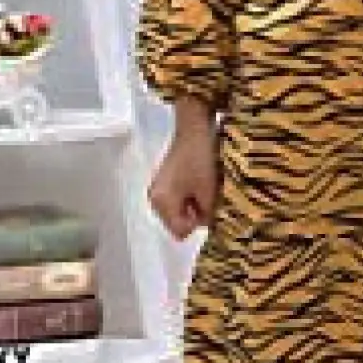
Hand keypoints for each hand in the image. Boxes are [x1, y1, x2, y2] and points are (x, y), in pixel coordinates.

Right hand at [147, 111, 221, 240]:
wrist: (193, 130)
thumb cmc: (201, 160)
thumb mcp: (208, 191)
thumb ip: (206, 214)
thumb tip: (204, 225)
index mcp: (162, 202)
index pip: (179, 231)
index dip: (196, 225)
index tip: (208, 210)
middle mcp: (154, 200)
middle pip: (175, 224)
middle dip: (193, 217)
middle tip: (207, 199)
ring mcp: (157, 190)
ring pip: (177, 213)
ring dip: (191, 207)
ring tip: (203, 190)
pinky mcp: (162, 182)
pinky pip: (175, 201)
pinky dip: (187, 198)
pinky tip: (196, 184)